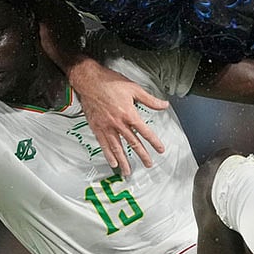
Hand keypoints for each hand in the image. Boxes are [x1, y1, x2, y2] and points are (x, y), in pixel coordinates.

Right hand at [70, 59, 168, 175]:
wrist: (89, 81)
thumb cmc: (111, 82)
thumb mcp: (134, 88)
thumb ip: (150, 100)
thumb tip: (164, 105)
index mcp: (129, 114)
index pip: (145, 132)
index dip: (154, 142)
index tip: (160, 150)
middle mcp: (118, 124)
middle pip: (133, 143)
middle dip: (142, 155)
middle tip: (148, 164)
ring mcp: (106, 127)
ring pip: (117, 148)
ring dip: (124, 161)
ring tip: (128, 172)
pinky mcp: (97, 127)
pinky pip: (103, 144)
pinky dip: (108, 155)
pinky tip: (113, 163)